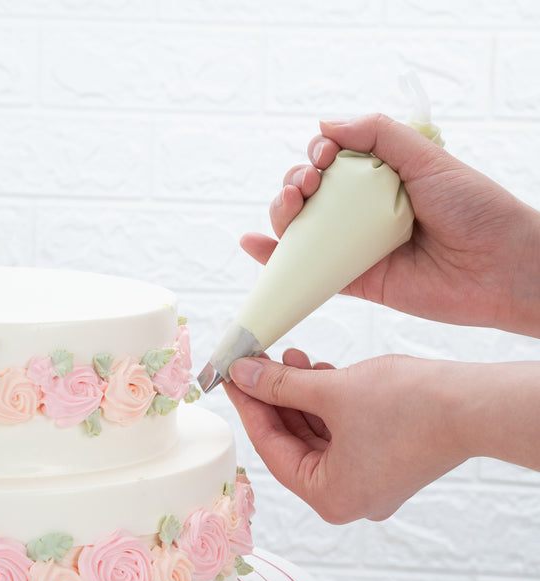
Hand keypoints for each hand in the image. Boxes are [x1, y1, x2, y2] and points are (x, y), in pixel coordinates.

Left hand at [225, 351, 539, 523]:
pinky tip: (315, 370)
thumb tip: (242, 375)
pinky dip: (324, 400)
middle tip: (256, 363)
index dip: (249, 406)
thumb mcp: (331, 391)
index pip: (272, 447)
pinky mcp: (382, 455)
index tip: (231, 378)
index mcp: (331, 496)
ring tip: (289, 357)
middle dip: (274, 396)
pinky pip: (339, 428)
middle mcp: (348, 494)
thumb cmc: (411, 406)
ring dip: (299, 393)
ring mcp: (367, 476)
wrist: (474, 403)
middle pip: (293, 439)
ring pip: (316, 430)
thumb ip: (280, 385)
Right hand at [241, 114, 539, 337]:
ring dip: (281, 213)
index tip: (323, 155)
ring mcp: (355, 247)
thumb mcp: (428, 157)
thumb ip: (379, 134)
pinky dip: (276, 260)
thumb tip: (324, 125)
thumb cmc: (475, 209)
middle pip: (311, 195)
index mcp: (381, 179)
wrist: (500, 269)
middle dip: (295, 183)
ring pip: (303, 229)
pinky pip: (309, 271)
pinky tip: (254, 245)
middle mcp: (363, 212)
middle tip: (306, 184)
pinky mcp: (354, 280)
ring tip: (288, 206)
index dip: (317, 154)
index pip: (333, 161)